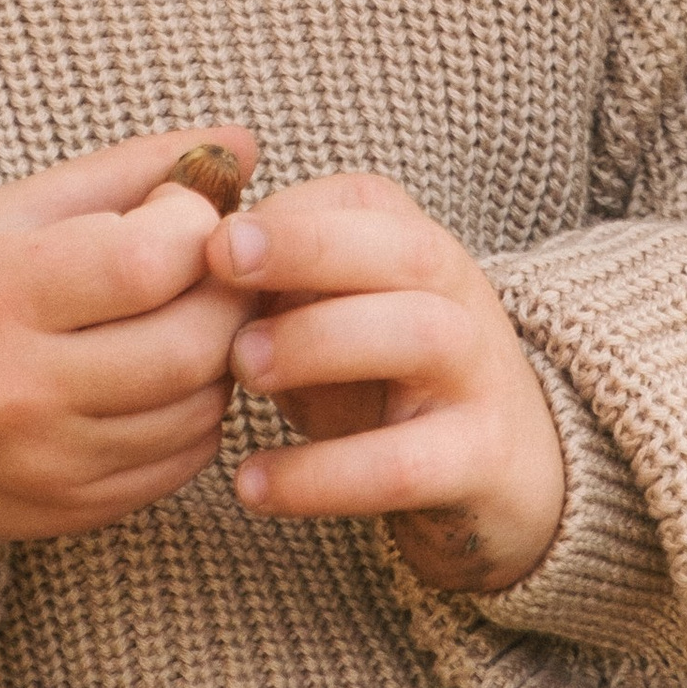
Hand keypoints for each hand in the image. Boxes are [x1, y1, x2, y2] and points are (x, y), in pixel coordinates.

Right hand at [0, 124, 260, 540]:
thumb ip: (128, 171)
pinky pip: (180, 463)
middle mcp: (18, 387)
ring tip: (191, 316)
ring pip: (198, 410)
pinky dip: (198, 414)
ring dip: (222, 357)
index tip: (181, 211)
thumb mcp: (14, 211)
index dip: (193, 229)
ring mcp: (46, 460)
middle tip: (219, 268)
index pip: (146, 262)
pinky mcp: (69, 509)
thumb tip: (241, 142)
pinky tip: (168, 376)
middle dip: (228, 297)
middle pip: (188, 346)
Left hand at [207, 170, 566, 592]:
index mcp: (417, 245)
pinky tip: (252, 484)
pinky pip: (404, 464)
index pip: (360, 203)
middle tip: (218, 266)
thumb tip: (180, 260)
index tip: (204, 238)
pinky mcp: (480, 459)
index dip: (281, 214)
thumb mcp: (334, 315)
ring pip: (416, 335)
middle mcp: (459, 294)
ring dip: (319, 343)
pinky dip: (322, 476)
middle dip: (306, 247)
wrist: (506, 466)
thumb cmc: (384, 375)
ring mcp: (478, 374)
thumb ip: (273, 284)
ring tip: (240, 372)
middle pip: (401, 249)